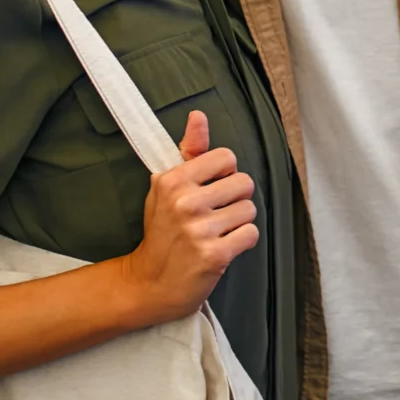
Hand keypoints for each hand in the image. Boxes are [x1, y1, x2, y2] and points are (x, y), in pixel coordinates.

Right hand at [120, 111, 256, 325]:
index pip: (227, 157)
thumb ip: (189, 151)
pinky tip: (223, 247)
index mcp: (173, 180)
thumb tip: (199, 116)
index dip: (224, 174)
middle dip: (235, 199)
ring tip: (217, 232)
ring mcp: (200, 230)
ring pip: (250, 209)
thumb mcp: (166, 187)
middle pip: (244, 183)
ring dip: (238, 222)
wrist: (148, 283)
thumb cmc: (161, 232)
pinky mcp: (215, 255)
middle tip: (215, 215)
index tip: (211, 188)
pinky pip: (251, 234)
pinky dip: (242, 242)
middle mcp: (186, 202)